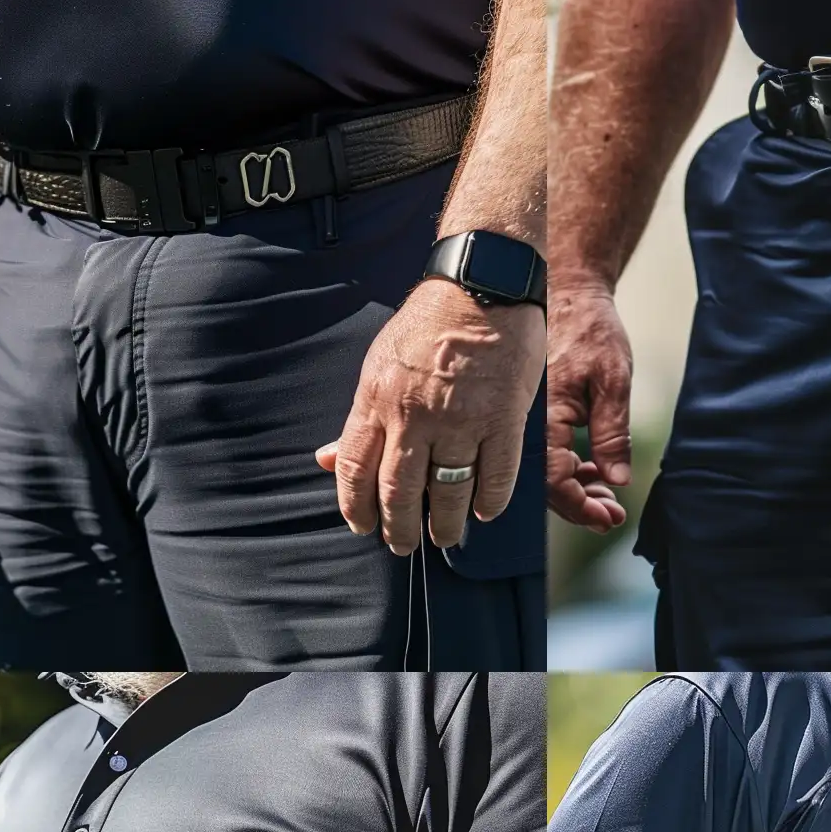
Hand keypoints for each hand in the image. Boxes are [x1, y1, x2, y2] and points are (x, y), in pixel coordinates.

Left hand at [318, 282, 543, 554]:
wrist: (482, 286)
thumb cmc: (428, 325)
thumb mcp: (379, 365)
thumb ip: (359, 419)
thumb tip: (327, 461)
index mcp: (377, 400)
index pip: (355, 470)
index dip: (356, 508)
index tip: (363, 526)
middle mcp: (415, 415)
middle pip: (399, 493)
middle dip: (398, 529)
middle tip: (402, 545)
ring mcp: (461, 420)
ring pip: (448, 493)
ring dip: (445, 525)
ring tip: (445, 536)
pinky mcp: (503, 419)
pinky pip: (495, 477)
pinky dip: (488, 502)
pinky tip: (483, 511)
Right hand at [548, 277, 632, 531]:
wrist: (565, 287)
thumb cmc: (589, 327)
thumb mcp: (613, 379)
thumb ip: (612, 432)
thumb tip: (616, 480)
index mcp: (543, 415)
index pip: (555, 482)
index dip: (582, 508)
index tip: (610, 519)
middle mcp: (525, 421)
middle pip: (545, 485)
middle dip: (581, 506)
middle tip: (613, 514)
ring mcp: (524, 418)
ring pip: (543, 472)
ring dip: (575, 490)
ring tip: (607, 496)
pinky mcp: (529, 413)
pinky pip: (541, 453)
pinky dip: (567, 468)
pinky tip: (590, 470)